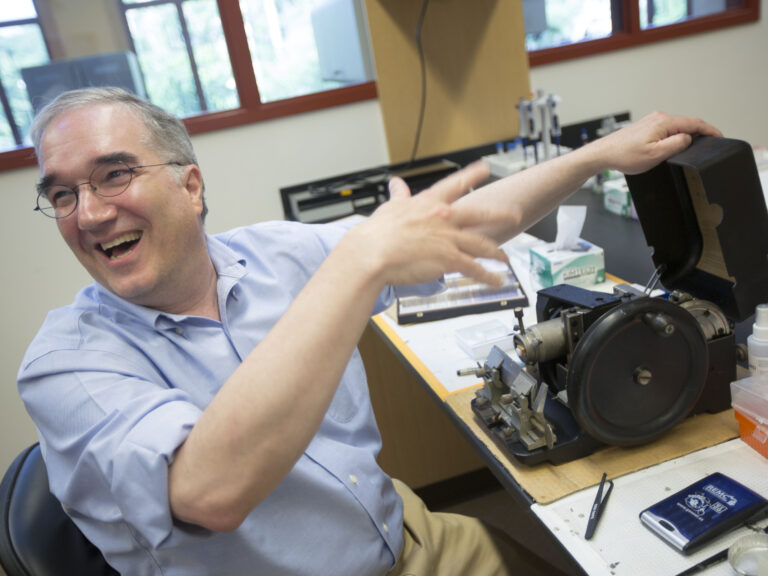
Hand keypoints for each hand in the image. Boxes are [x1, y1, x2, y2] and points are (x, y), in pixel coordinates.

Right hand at [344, 161, 509, 287]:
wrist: (373, 253)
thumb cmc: (377, 233)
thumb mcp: (390, 208)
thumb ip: (399, 196)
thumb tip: (396, 184)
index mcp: (430, 203)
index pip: (455, 184)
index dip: (472, 175)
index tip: (485, 168)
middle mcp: (444, 217)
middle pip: (480, 214)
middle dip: (501, 214)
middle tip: (516, 214)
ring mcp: (448, 238)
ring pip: (482, 244)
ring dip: (496, 253)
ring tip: (505, 259)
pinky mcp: (448, 259)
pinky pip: (474, 268)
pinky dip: (487, 276)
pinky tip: (496, 280)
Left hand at [589, 111, 722, 174]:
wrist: (603, 153)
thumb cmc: (625, 155)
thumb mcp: (656, 154)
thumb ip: (677, 144)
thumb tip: (689, 138)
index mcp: (664, 122)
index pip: (695, 123)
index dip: (711, 130)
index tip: (720, 137)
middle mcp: (659, 117)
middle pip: (687, 124)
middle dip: (700, 133)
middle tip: (710, 145)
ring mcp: (652, 121)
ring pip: (677, 127)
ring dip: (687, 135)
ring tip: (694, 147)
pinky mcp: (646, 127)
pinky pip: (667, 130)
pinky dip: (675, 136)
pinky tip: (675, 146)